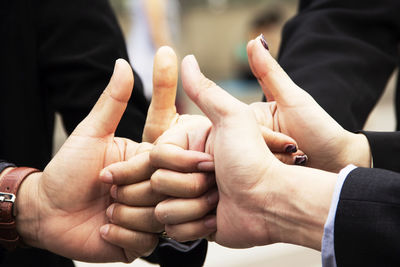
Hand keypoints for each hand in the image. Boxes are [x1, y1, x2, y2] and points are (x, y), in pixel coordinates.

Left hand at [16, 59, 157, 262]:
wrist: (46, 210)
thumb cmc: (67, 169)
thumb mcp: (90, 133)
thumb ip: (112, 102)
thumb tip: (122, 63)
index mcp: (148, 163)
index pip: (169, 164)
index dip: (147, 170)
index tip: (117, 174)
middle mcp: (154, 188)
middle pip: (165, 193)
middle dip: (128, 195)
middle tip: (105, 192)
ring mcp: (149, 216)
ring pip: (156, 219)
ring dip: (121, 216)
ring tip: (102, 210)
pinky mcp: (139, 241)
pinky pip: (143, 241)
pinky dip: (118, 235)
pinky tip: (102, 228)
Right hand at [156, 55, 337, 248]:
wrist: (275, 201)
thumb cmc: (255, 159)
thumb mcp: (233, 118)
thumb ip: (206, 89)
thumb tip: (185, 58)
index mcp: (191, 147)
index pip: (157, 156)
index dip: (180, 163)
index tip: (210, 163)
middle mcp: (186, 171)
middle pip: (155, 183)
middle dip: (189, 186)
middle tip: (218, 183)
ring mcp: (188, 198)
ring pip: (161, 209)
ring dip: (194, 208)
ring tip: (220, 201)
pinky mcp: (191, 223)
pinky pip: (173, 228)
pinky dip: (196, 226)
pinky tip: (217, 219)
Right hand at [247, 36, 370, 171]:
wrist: (337, 160)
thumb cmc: (319, 128)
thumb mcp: (293, 100)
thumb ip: (269, 72)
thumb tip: (254, 40)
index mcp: (256, 115)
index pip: (244, 125)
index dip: (267, 136)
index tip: (290, 143)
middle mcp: (252, 133)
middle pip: (246, 144)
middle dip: (274, 151)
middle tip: (297, 153)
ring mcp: (257, 152)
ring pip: (250, 160)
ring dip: (278, 164)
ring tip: (299, 162)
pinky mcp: (262, 170)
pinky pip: (257, 173)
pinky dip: (276, 173)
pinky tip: (290, 172)